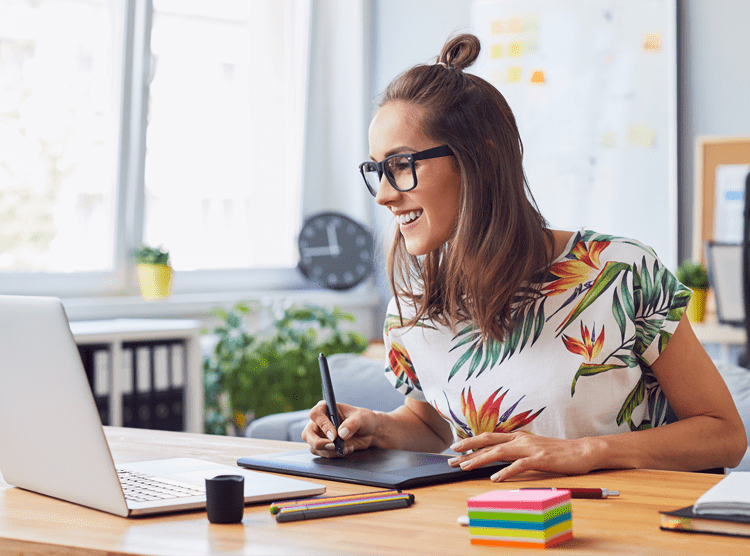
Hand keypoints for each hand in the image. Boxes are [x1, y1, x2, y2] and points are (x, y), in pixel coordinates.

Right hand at [302, 400, 378, 457]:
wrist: (371, 432)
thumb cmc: (364, 419)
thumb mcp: (361, 418)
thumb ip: (352, 424)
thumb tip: (341, 434)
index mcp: (326, 409)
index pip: (315, 415)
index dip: (322, 425)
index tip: (334, 435)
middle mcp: (320, 422)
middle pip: (307, 434)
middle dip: (318, 443)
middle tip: (333, 446)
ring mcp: (321, 435)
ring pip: (314, 447)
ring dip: (329, 451)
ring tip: (347, 447)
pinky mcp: (326, 446)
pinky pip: (323, 454)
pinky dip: (334, 455)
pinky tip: (348, 449)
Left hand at [447, 432, 597, 480]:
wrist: (582, 451)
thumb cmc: (557, 452)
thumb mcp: (532, 448)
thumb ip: (515, 451)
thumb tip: (496, 457)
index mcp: (517, 436)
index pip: (488, 438)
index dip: (471, 443)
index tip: (455, 450)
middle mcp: (520, 439)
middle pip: (488, 442)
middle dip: (468, 449)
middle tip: (451, 457)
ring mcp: (530, 448)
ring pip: (499, 452)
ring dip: (480, 460)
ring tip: (465, 467)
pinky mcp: (540, 458)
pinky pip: (519, 465)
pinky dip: (506, 471)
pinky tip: (495, 478)